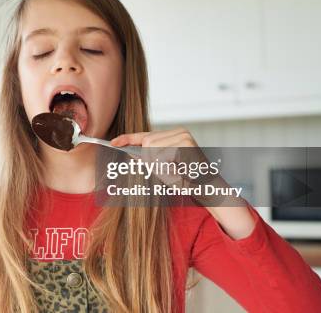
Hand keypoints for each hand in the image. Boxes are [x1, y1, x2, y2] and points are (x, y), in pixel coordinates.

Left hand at [109, 127, 255, 238]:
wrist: (208, 189)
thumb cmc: (186, 179)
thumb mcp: (163, 168)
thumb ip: (148, 158)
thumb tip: (130, 151)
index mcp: (174, 134)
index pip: (146, 134)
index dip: (127, 138)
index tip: (112, 142)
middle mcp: (179, 131)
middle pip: (146, 142)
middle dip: (149, 160)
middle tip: (168, 171)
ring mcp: (183, 135)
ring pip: (152, 150)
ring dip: (159, 166)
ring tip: (176, 172)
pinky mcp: (186, 144)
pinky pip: (162, 157)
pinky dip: (166, 169)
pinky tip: (180, 173)